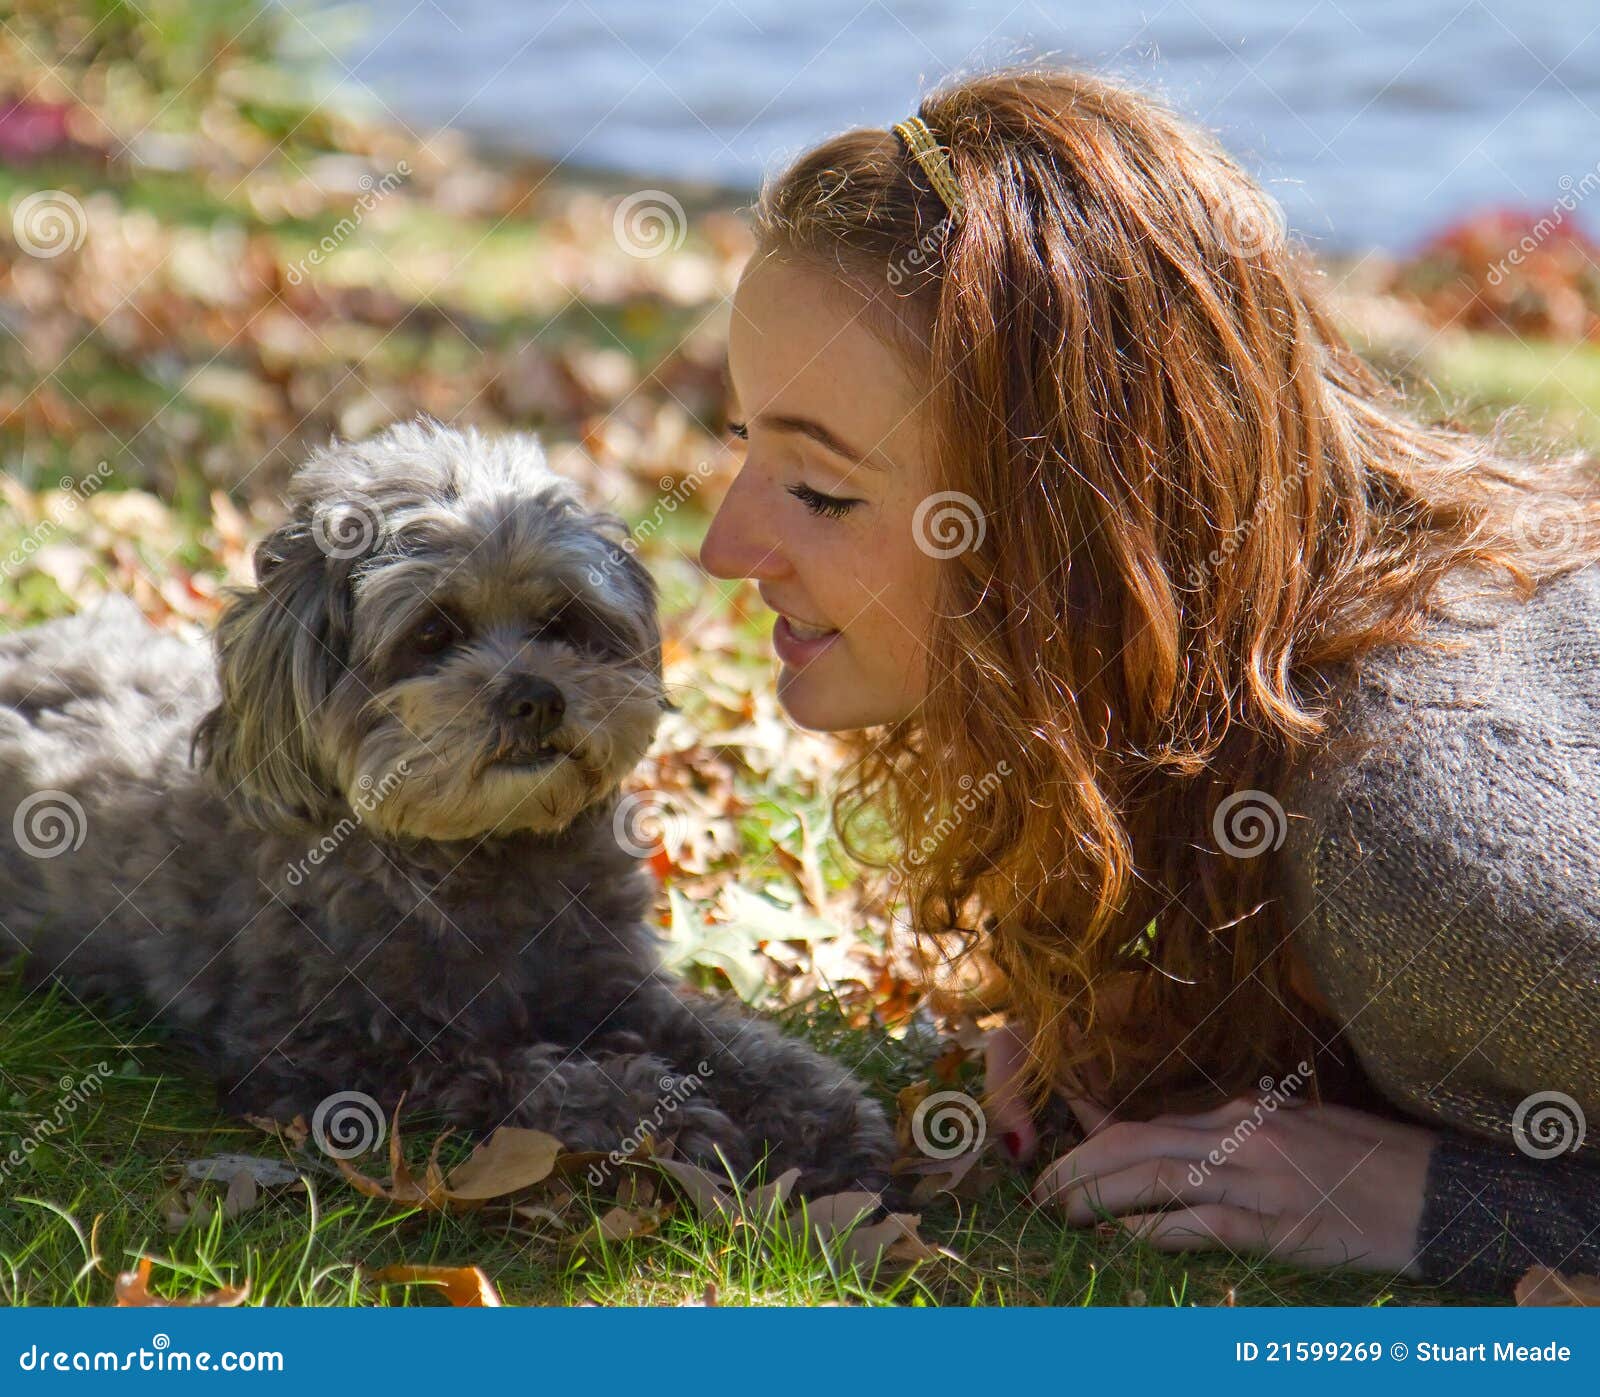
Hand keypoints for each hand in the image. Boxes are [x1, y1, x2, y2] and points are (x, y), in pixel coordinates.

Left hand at [1029, 1090, 1438, 1275]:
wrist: (1439, 1192)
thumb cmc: (1373, 1162)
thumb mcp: (1298, 1129)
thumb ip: (1242, 1132)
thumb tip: (1190, 1140)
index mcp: (1243, 1113)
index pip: (1149, 1120)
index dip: (1095, 1133)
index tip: (1060, 1143)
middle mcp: (1239, 1136)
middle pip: (1134, 1141)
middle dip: (1079, 1164)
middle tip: (1040, 1190)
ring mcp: (1254, 1178)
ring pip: (1150, 1176)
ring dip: (1096, 1195)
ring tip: (1060, 1212)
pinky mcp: (1272, 1223)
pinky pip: (1194, 1224)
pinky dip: (1151, 1229)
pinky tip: (1122, 1238)